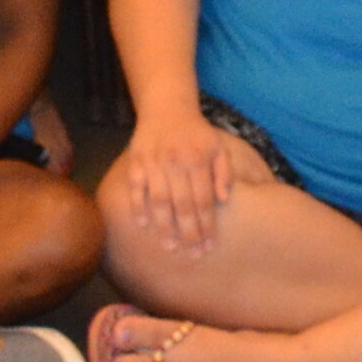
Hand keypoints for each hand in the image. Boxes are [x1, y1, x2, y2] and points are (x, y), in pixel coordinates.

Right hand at [105, 118, 246, 258]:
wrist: (167, 107)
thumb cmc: (196, 133)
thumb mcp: (218, 147)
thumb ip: (225, 173)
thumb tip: (224, 201)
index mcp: (198, 159)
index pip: (204, 199)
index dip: (208, 225)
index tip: (210, 246)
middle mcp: (176, 161)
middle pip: (183, 204)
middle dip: (189, 232)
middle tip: (193, 255)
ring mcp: (154, 161)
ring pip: (160, 198)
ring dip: (165, 225)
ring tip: (170, 246)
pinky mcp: (137, 159)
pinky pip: (136, 186)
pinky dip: (138, 205)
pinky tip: (143, 224)